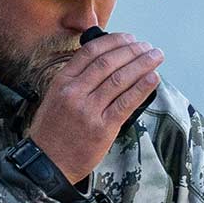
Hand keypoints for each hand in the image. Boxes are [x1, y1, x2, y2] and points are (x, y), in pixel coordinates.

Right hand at [28, 33, 161, 181]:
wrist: (47, 164)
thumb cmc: (52, 132)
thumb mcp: (54, 98)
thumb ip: (75, 80)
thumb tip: (104, 62)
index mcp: (62, 82)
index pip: (90, 52)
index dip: (114, 42)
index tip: (129, 38)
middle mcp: (74, 93)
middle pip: (108, 62)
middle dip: (132, 50)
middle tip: (147, 46)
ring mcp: (89, 110)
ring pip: (120, 79)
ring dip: (142, 64)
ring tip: (156, 56)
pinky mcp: (102, 128)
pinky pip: (126, 103)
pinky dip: (142, 88)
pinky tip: (153, 78)